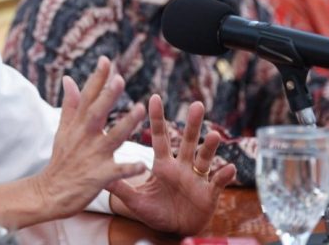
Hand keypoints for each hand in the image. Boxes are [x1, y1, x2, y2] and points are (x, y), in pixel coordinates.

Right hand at [33, 56, 148, 216]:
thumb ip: (70, 104)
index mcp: (79, 125)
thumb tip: (69, 79)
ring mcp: (93, 156)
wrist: (51, 193)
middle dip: (108, 96)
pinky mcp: (99, 177)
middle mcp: (86, 137)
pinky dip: (129, 168)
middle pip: (98, 112)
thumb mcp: (63, 129)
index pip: (88, 96)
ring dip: (126, 124)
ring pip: (113, 137)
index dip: (97, 78)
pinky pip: (118, 172)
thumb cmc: (62, 159)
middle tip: (120, 79)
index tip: (106, 60)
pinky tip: (142, 165)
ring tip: (140, 109)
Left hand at [107, 94, 236, 234]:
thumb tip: (98, 173)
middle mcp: (181, 166)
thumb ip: (120, 187)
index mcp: (163, 164)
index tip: (154, 97)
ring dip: (210, 146)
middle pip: (186, 141)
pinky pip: (217, 182)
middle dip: (192, 124)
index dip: (157, 118)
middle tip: (197, 104)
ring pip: (204, 158)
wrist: (175, 231)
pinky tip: (229, 168)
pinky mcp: (209, 193)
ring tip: (214, 134)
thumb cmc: (156, 212)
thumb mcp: (135, 200)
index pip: (159, 137)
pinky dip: (224, 176)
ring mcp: (197, 178)